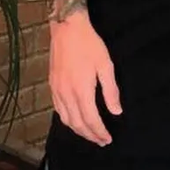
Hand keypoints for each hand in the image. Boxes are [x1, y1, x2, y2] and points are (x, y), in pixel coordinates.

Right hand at [49, 11, 121, 146]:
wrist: (67, 28)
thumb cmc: (90, 44)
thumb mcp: (106, 65)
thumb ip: (111, 91)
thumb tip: (117, 112)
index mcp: (82, 90)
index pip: (91, 120)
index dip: (100, 132)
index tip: (108, 139)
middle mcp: (66, 94)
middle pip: (78, 124)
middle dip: (90, 135)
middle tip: (101, 141)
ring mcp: (57, 90)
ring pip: (66, 119)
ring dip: (78, 131)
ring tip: (90, 134)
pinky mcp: (52, 85)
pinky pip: (58, 110)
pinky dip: (67, 120)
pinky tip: (74, 120)